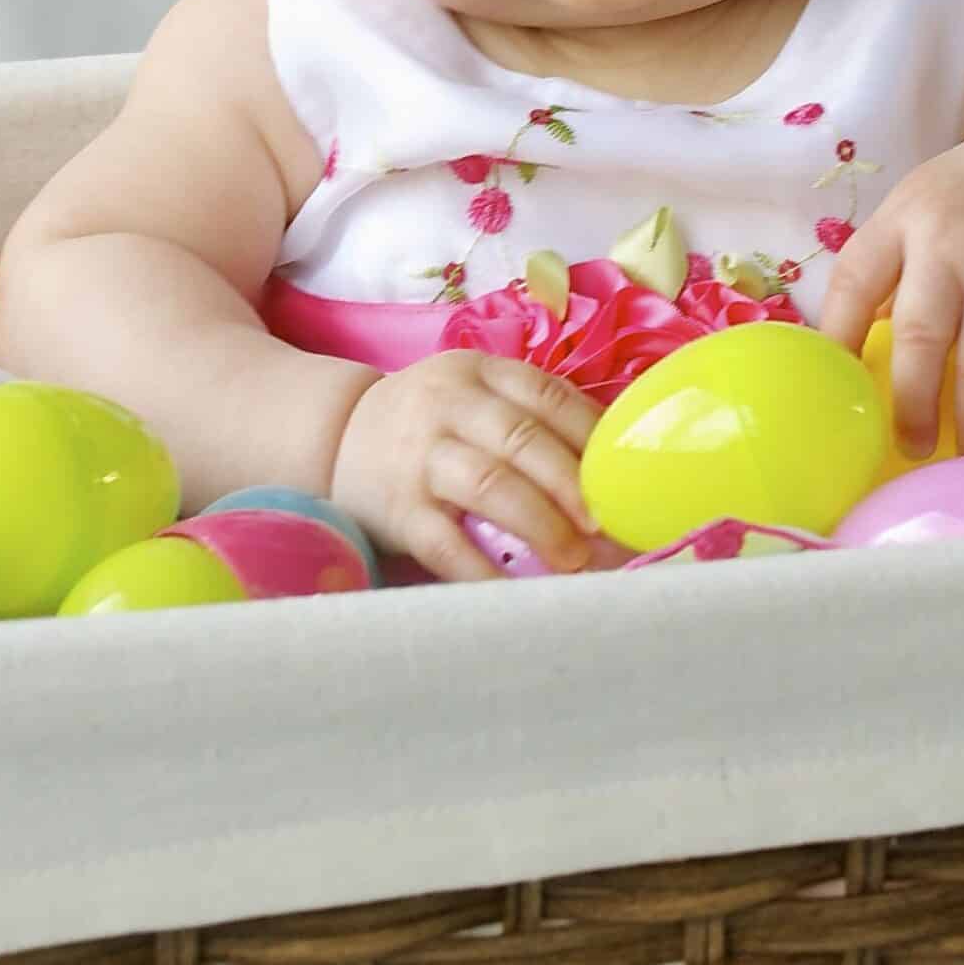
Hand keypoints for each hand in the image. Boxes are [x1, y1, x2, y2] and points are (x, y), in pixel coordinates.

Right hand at [327, 351, 600, 581]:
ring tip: (576, 560)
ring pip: (488, 484)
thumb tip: (616, 474)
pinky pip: (446, 544)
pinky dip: (485, 570)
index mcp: (479, 373)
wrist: (337, 437)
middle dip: (572, 484)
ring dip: (540, 524)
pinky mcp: (398, 509)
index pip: (547, 394)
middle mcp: (449, 405)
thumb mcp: (475, 397)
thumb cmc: (431, 425)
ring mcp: (420, 457)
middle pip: (521, 438)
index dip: (593, 435)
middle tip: (607, 525)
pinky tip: (518, 591)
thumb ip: (532, 420)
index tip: (626, 476)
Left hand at [814, 133, 963, 458]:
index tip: (826, 386)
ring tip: (959, 464)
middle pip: (923, 332)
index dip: (837, 334)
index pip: (857, 279)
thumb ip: (883, 272)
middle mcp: (954, 250)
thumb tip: (845, 359)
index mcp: (904, 222)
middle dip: (911, 398)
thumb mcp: (911, 211)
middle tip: (905, 446)